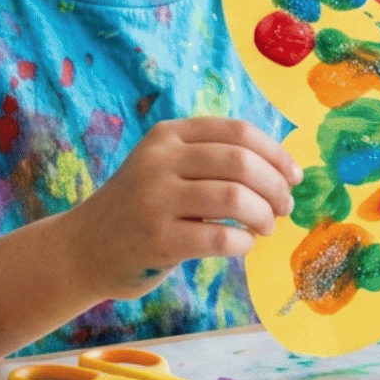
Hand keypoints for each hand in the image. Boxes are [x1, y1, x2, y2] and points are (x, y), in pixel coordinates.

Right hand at [65, 117, 300, 298]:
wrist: (85, 248)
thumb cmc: (141, 208)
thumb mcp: (167, 167)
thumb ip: (212, 160)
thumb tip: (282, 170)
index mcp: (169, 135)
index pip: (238, 132)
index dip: (276, 153)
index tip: (294, 176)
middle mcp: (160, 160)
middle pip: (241, 162)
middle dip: (275, 186)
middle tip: (284, 207)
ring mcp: (155, 199)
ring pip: (235, 198)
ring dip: (263, 216)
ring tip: (265, 228)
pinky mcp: (157, 239)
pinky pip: (220, 237)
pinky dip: (244, 243)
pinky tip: (242, 245)